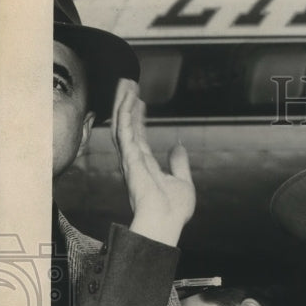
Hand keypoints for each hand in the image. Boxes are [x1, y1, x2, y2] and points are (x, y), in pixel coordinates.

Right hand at [112, 79, 194, 244]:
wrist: (167, 222)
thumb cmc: (174, 210)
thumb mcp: (183, 181)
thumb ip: (179, 162)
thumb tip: (178, 145)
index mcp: (145, 166)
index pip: (139, 136)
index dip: (139, 118)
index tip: (141, 102)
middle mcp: (134, 161)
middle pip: (127, 127)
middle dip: (126, 105)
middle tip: (128, 85)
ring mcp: (130, 160)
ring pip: (122, 125)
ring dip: (123, 103)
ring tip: (126, 83)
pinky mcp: (130, 159)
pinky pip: (125, 132)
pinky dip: (126, 114)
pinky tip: (129, 99)